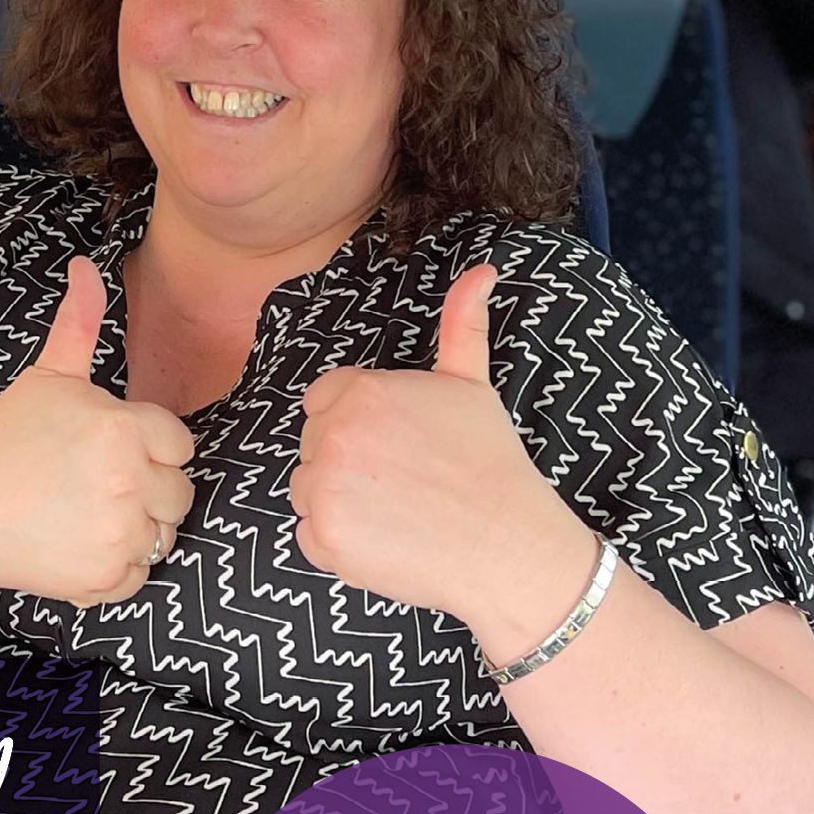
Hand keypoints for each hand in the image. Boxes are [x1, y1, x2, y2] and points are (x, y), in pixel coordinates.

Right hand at [0, 256, 195, 607]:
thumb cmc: (5, 441)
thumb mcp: (46, 378)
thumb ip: (80, 323)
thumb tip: (87, 264)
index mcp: (125, 427)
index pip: (180, 445)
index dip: (147, 449)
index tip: (105, 454)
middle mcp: (131, 480)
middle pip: (180, 493)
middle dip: (146, 491)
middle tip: (91, 487)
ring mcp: (121, 532)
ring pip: (164, 535)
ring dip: (135, 530)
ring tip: (85, 516)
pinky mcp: (108, 576)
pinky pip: (141, 574)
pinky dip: (116, 569)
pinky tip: (78, 546)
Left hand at [288, 266, 596, 648]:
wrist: (507, 543)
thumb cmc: (489, 462)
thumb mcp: (472, 384)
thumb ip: (462, 323)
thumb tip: (482, 270)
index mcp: (360, 393)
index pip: (323, 401)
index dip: (358, 423)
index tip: (396, 444)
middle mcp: (333, 437)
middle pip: (312, 444)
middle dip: (346, 459)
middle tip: (402, 478)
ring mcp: (323, 490)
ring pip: (306, 488)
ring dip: (338, 500)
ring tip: (395, 508)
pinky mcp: (322, 539)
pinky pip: (309, 534)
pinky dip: (339, 542)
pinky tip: (385, 538)